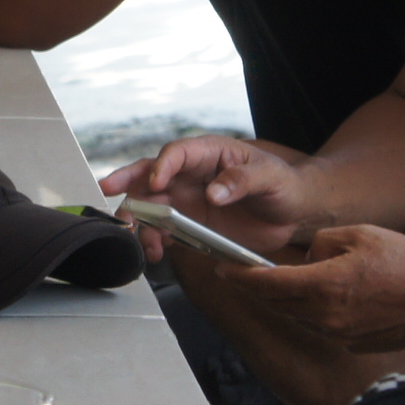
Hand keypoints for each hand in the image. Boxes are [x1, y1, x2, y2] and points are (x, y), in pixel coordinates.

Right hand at [102, 138, 315, 258]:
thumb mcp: (271, 178)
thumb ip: (243, 180)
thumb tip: (214, 192)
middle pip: (150, 174)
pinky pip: (163, 231)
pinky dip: (154, 240)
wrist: (293, 214)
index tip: (156, 182)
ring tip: (141, 238)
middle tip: (110, 191)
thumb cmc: (283, 185)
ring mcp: (187, 201)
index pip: (176, 153)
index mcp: (208, 154)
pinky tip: (155, 251)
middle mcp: (191, 175)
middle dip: (128, 182)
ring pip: (150, 205)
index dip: (162, 165)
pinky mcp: (190, 225)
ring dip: (139, 220)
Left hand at [177, 223, 404, 353]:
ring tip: (283, 280)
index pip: (266, 284)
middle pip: (276, 302)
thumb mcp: (358, 234)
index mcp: (323, 286)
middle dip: (257, 287)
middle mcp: (326, 317)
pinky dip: (316, 310)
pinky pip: (322, 325)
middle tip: (241, 272)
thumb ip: (321, 243)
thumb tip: (307, 258)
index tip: (221, 268)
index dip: (239, 276)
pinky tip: (328, 295)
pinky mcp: (354, 343)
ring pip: (298, 315)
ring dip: (287, 299)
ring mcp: (340, 334)